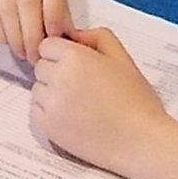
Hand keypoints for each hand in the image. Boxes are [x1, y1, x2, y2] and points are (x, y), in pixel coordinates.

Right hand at [0, 0, 71, 62]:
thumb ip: (65, 17)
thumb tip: (68, 41)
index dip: (54, 20)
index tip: (55, 42)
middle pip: (27, 5)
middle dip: (32, 36)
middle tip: (36, 57)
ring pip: (7, 11)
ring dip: (16, 39)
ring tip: (24, 55)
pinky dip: (0, 33)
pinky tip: (8, 44)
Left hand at [31, 27, 170, 175]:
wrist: (141, 142)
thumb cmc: (136, 101)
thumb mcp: (122, 58)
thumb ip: (96, 37)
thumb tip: (74, 36)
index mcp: (75, 58)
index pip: (47, 45)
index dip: (61, 53)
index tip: (75, 63)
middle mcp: (58, 78)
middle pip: (40, 66)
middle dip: (55, 71)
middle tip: (81, 84)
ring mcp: (51, 104)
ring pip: (37, 89)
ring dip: (51, 92)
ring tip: (79, 102)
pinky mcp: (48, 127)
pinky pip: (36, 111)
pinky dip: (48, 112)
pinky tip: (72, 116)